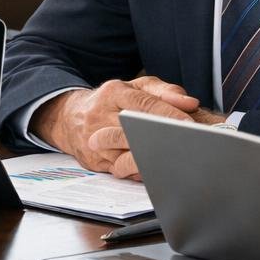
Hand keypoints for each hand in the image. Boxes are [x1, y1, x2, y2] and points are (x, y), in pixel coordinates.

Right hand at [30, 76, 199, 179]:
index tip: (188, 123)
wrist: (69, 118)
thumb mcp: (135, 87)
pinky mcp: (92, 160)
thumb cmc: (111, 102)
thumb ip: (164, 91)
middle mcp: (100, 115)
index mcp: (113, 92)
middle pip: (135, 129)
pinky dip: (140, 171)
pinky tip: (155, 169)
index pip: (144, 103)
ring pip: (127, 154)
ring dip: (151, 158)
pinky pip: (121, 170)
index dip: (168, 114)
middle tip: (186, 143)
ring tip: (173, 159)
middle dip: (161, 137)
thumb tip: (189, 102)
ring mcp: (93, 139)